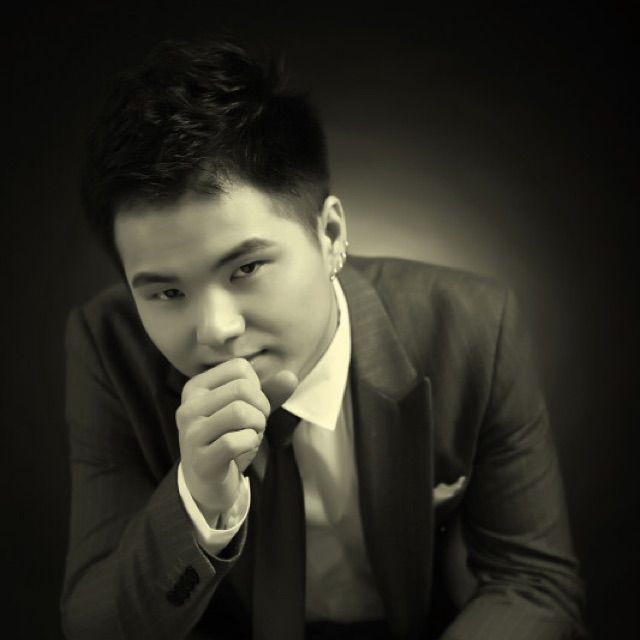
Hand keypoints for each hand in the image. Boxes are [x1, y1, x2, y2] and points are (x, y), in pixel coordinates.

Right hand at [176, 358, 296, 519]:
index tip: (250, 406)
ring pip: (239, 412)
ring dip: (257, 425)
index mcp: (196, 387)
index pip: (240, 368)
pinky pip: (236, 442)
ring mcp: (191, 434)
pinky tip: (244, 450)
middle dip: (261, 407)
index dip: (257, 387)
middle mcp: (188, 407)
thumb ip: (270, 391)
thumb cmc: (229, 437)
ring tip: (251, 435)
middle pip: (242, 389)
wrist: (208, 482)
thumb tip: (291, 375)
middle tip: (256, 424)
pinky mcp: (201, 460)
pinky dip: (250, 443)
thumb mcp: (249, 409)